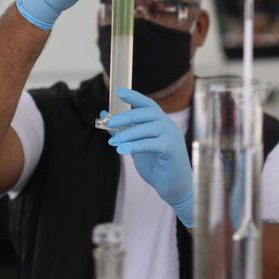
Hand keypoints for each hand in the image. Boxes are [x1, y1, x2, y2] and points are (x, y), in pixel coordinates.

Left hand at [104, 88, 193, 227]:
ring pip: (147, 128)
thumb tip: (104, 116)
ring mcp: (172, 136)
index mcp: (160, 123)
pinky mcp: (172, 149)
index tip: (118, 91)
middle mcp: (168, 126)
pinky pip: (151, 143)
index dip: (134, 96)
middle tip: (109, 123)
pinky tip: (122, 150)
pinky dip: (135, 146)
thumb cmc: (156, 166)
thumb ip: (123, 132)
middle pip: (146, 113)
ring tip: (114, 142)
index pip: (147, 105)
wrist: (174, 188)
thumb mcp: (135, 147)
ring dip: (128, 134)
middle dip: (125, 116)